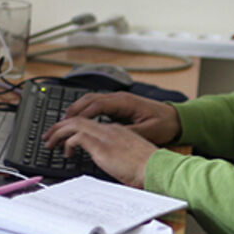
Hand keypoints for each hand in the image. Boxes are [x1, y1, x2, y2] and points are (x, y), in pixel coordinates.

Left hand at [43, 118, 156, 187]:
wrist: (156, 168)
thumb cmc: (147, 167)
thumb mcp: (129, 157)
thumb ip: (117, 155)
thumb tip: (107, 162)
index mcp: (117, 130)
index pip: (89, 123)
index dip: (73, 128)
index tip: (64, 136)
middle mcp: (109, 129)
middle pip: (78, 119)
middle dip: (59, 127)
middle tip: (49, 136)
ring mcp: (105, 135)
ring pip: (74, 124)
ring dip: (58, 132)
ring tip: (50, 142)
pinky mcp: (101, 146)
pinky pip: (77, 137)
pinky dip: (68, 143)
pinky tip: (66, 152)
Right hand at [61, 91, 181, 145]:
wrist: (178, 119)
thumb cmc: (165, 124)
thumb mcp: (147, 131)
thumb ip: (128, 132)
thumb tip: (108, 135)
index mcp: (124, 102)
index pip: (95, 105)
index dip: (79, 115)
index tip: (66, 126)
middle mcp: (119, 98)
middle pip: (87, 101)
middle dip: (69, 113)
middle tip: (55, 128)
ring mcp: (118, 101)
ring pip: (89, 102)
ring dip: (73, 112)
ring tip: (60, 126)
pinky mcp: (119, 106)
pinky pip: (95, 106)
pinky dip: (83, 113)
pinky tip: (76, 123)